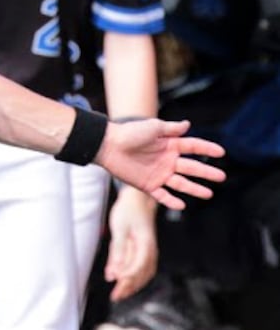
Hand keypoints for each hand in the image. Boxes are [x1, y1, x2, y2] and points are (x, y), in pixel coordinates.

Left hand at [96, 119, 225, 209]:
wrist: (107, 145)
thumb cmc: (129, 133)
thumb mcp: (152, 127)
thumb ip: (171, 128)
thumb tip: (188, 124)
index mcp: (169, 145)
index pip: (193, 147)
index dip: (206, 149)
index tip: (221, 152)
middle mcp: (167, 160)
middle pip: (191, 168)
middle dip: (206, 173)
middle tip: (221, 177)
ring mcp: (158, 173)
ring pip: (180, 183)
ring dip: (194, 189)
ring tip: (209, 194)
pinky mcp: (147, 184)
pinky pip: (162, 195)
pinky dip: (171, 201)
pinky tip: (182, 205)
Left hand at [105, 186, 157, 301]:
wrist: (139, 198)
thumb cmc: (128, 210)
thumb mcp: (120, 229)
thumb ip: (118, 252)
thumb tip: (113, 274)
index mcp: (146, 245)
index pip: (137, 269)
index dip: (126, 280)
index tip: (115, 287)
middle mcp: (150, 251)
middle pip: (141, 274)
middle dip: (128, 287)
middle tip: (115, 297)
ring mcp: (149, 251)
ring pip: (142, 273)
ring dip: (131, 284)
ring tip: (119, 294)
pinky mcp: (144, 250)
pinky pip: (140, 267)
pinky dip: (132, 276)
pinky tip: (120, 279)